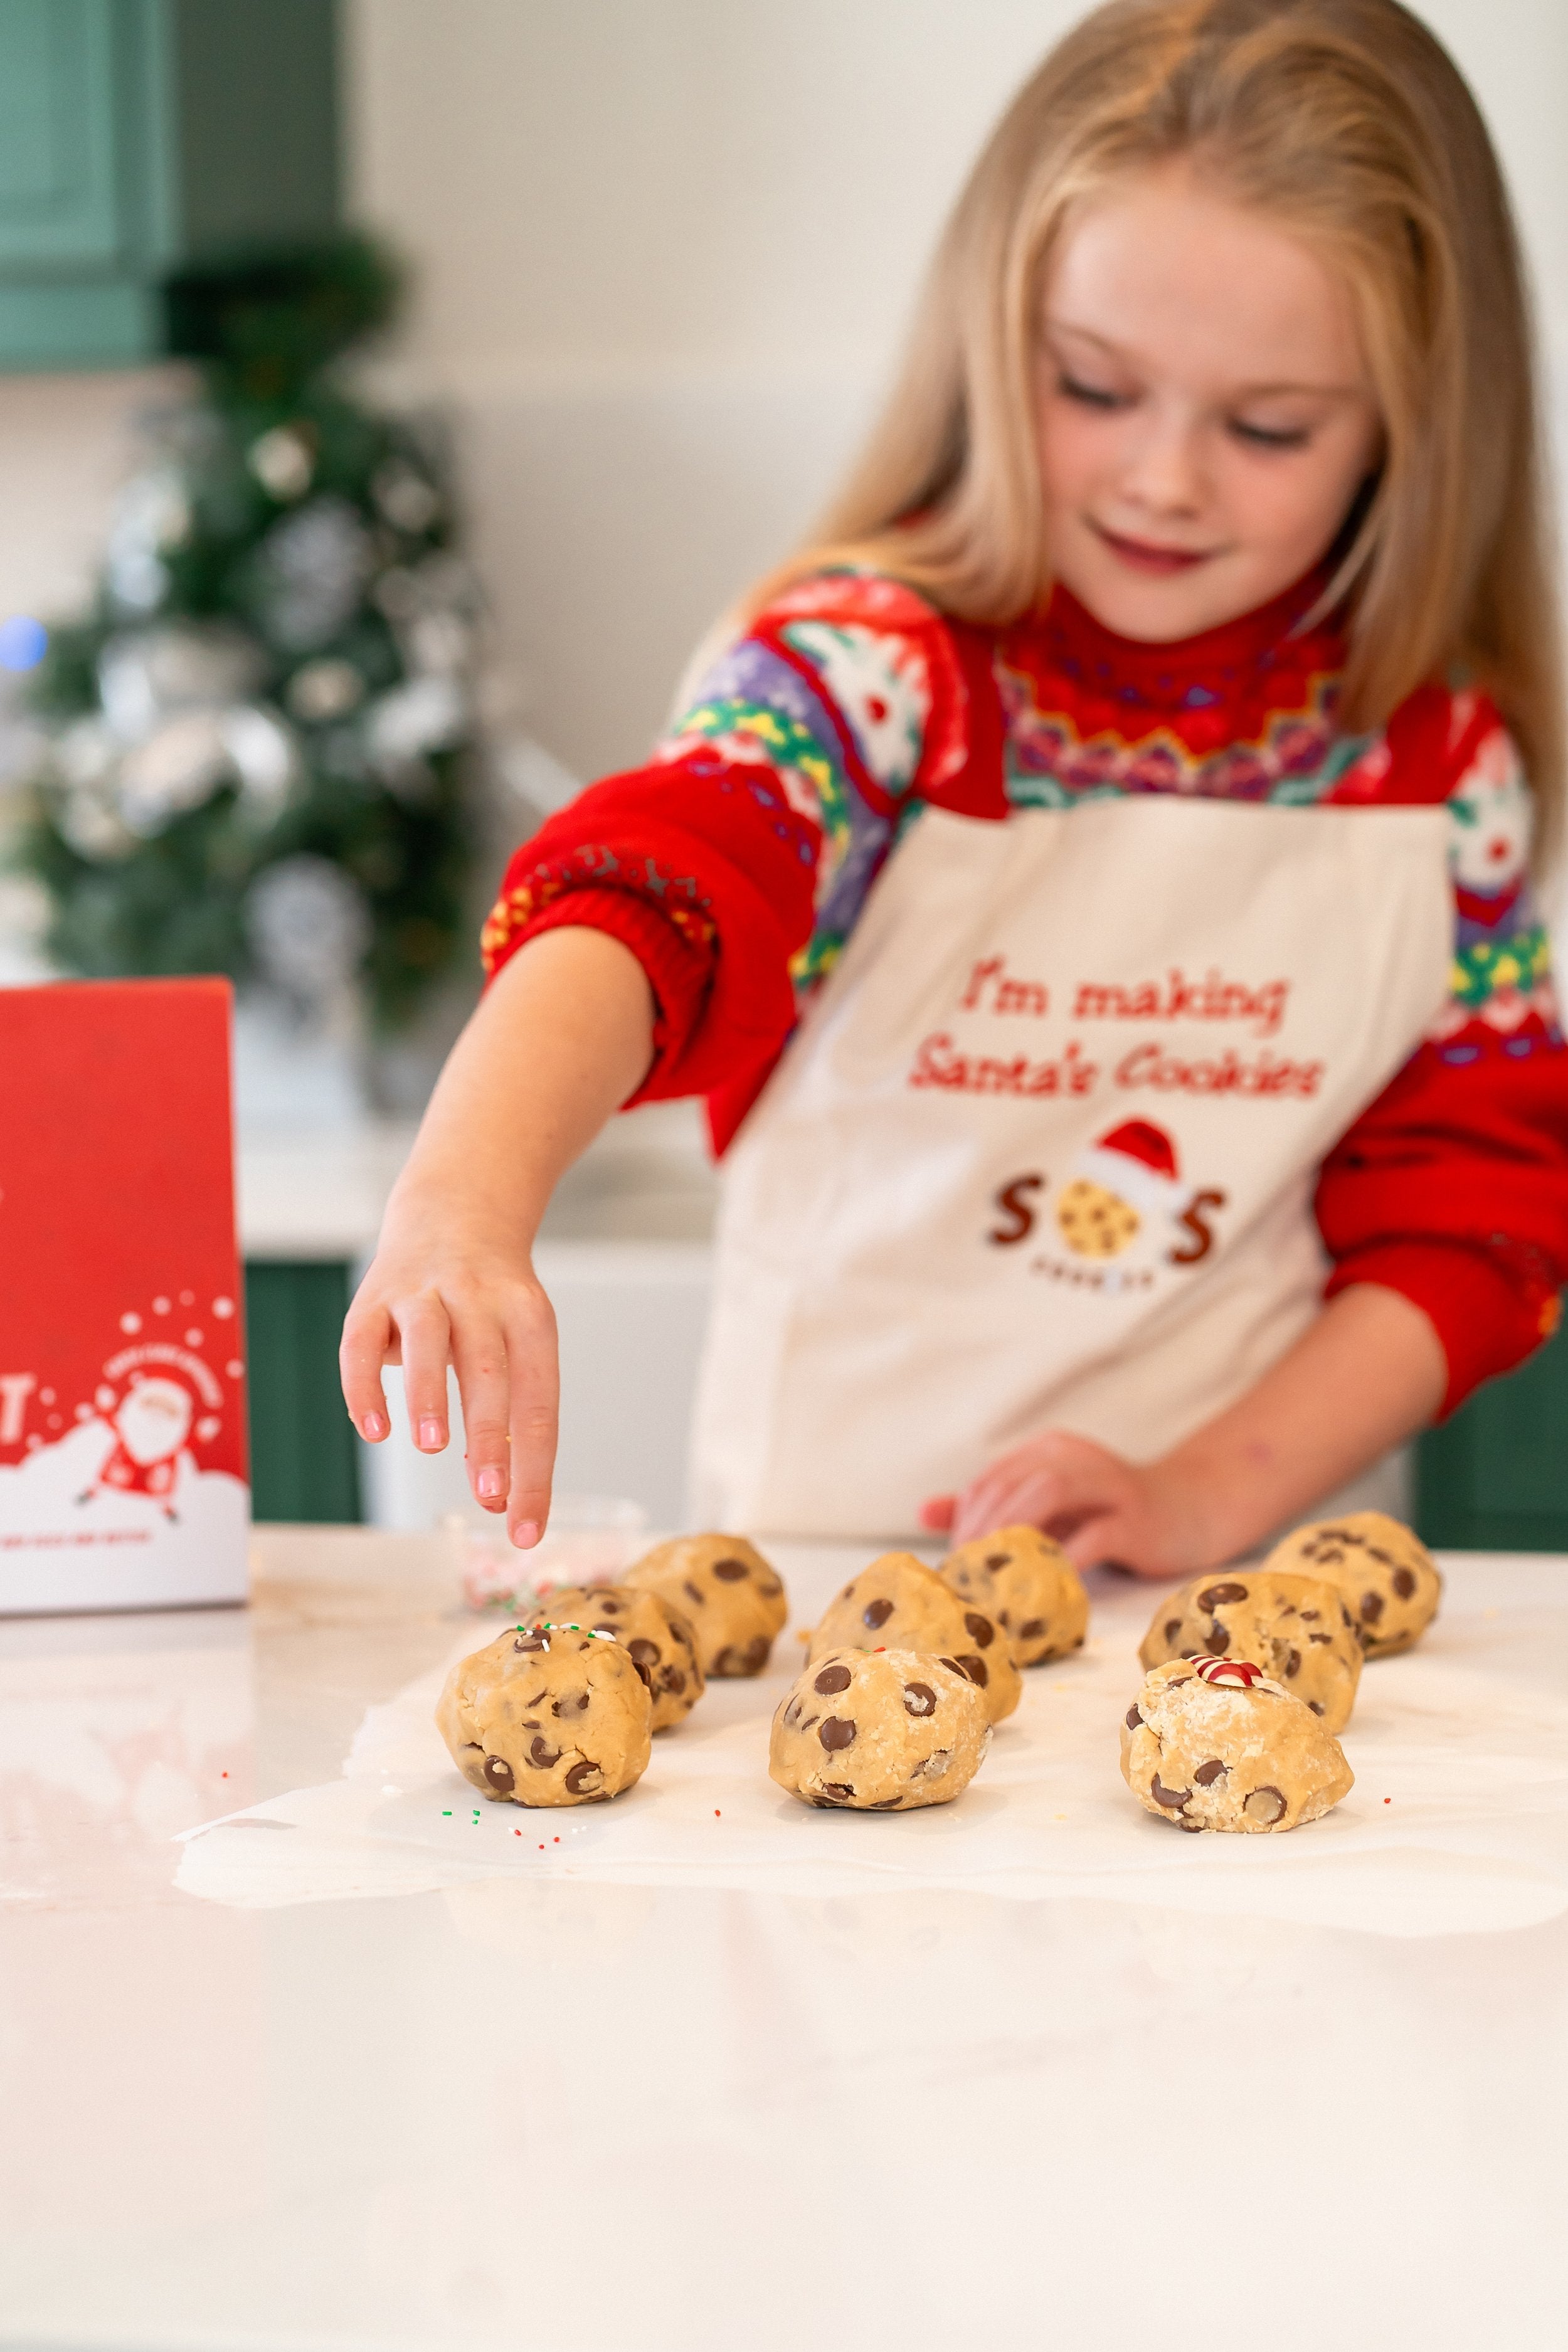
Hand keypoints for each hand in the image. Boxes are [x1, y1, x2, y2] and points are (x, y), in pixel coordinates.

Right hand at [338, 926, 656, 1551]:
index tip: (531, 1519)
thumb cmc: (498, 1269)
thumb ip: (528, 1381)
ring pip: (426, 1340)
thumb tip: (538, 1468)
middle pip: (489, 1368)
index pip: (533, 1381)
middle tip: (508, 1513)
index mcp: (519, 1301)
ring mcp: (421, 1285)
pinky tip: (376, 1425)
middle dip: (498, 1438)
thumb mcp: (525, 1312)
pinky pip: (365, 1332)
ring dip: (432, 1396)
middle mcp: (473, 1293)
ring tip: (437, 1457)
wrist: (451, 1180)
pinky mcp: (377, 1286)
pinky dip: (366, 1374)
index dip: (534, 1444)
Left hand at [920, 1430, 1212, 1578]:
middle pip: (1009, 1486)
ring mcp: (1107, 1485)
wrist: (1192, 1509)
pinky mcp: (1135, 1519)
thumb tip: (925, 1513)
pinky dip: (1062, 1564)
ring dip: (1010, 1540)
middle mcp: (1074, 1457)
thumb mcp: (1049, 1505)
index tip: (953, 1565)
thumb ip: (993, 1506)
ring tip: (993, 1581)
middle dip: (979, 1534)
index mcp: (1048, 1451)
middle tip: (965, 1579)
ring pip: (1044, 1497)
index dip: (963, 1522)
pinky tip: (1043, 1593)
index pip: (989, 1480)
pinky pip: (1092, 1538)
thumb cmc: (1110, 1512)